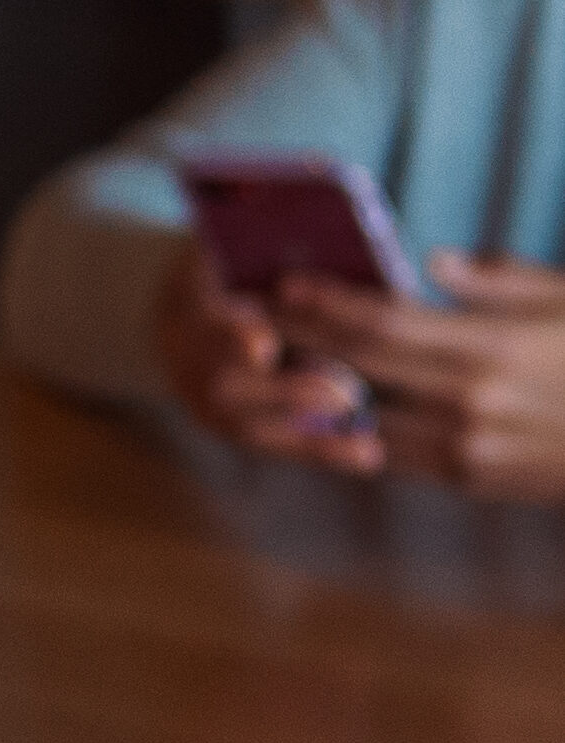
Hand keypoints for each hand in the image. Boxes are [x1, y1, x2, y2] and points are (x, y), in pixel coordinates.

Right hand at [157, 239, 381, 469]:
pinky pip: (274, 447)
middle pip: (226, 384)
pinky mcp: (233, 427)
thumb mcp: (228, 238)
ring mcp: (206, 399)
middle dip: (283, 392)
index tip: (261, 342)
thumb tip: (326, 185)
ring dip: (308, 435)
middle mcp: (187, 358)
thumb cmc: (229, 266)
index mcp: (187, 303)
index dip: (229, 333)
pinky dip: (318, 452)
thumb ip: (260, 228)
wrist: (180, 310)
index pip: (203, 319)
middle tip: (342, 394)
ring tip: (364, 441)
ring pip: (249, 428)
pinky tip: (366, 456)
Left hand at [263, 253, 564, 502]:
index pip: (382, 322)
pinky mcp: (470, 480)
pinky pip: (391, 452)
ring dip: (315, 389)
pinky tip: (328, 403)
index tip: (280, 282)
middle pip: (358, 365)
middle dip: (297, 338)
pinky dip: (354, 426)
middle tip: (246, 315)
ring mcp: (467, 449)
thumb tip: (430, 261)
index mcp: (492, 350)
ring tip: (272, 359)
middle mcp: (470, 403)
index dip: (324, 302)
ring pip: (363, 417)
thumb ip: (495, 283)